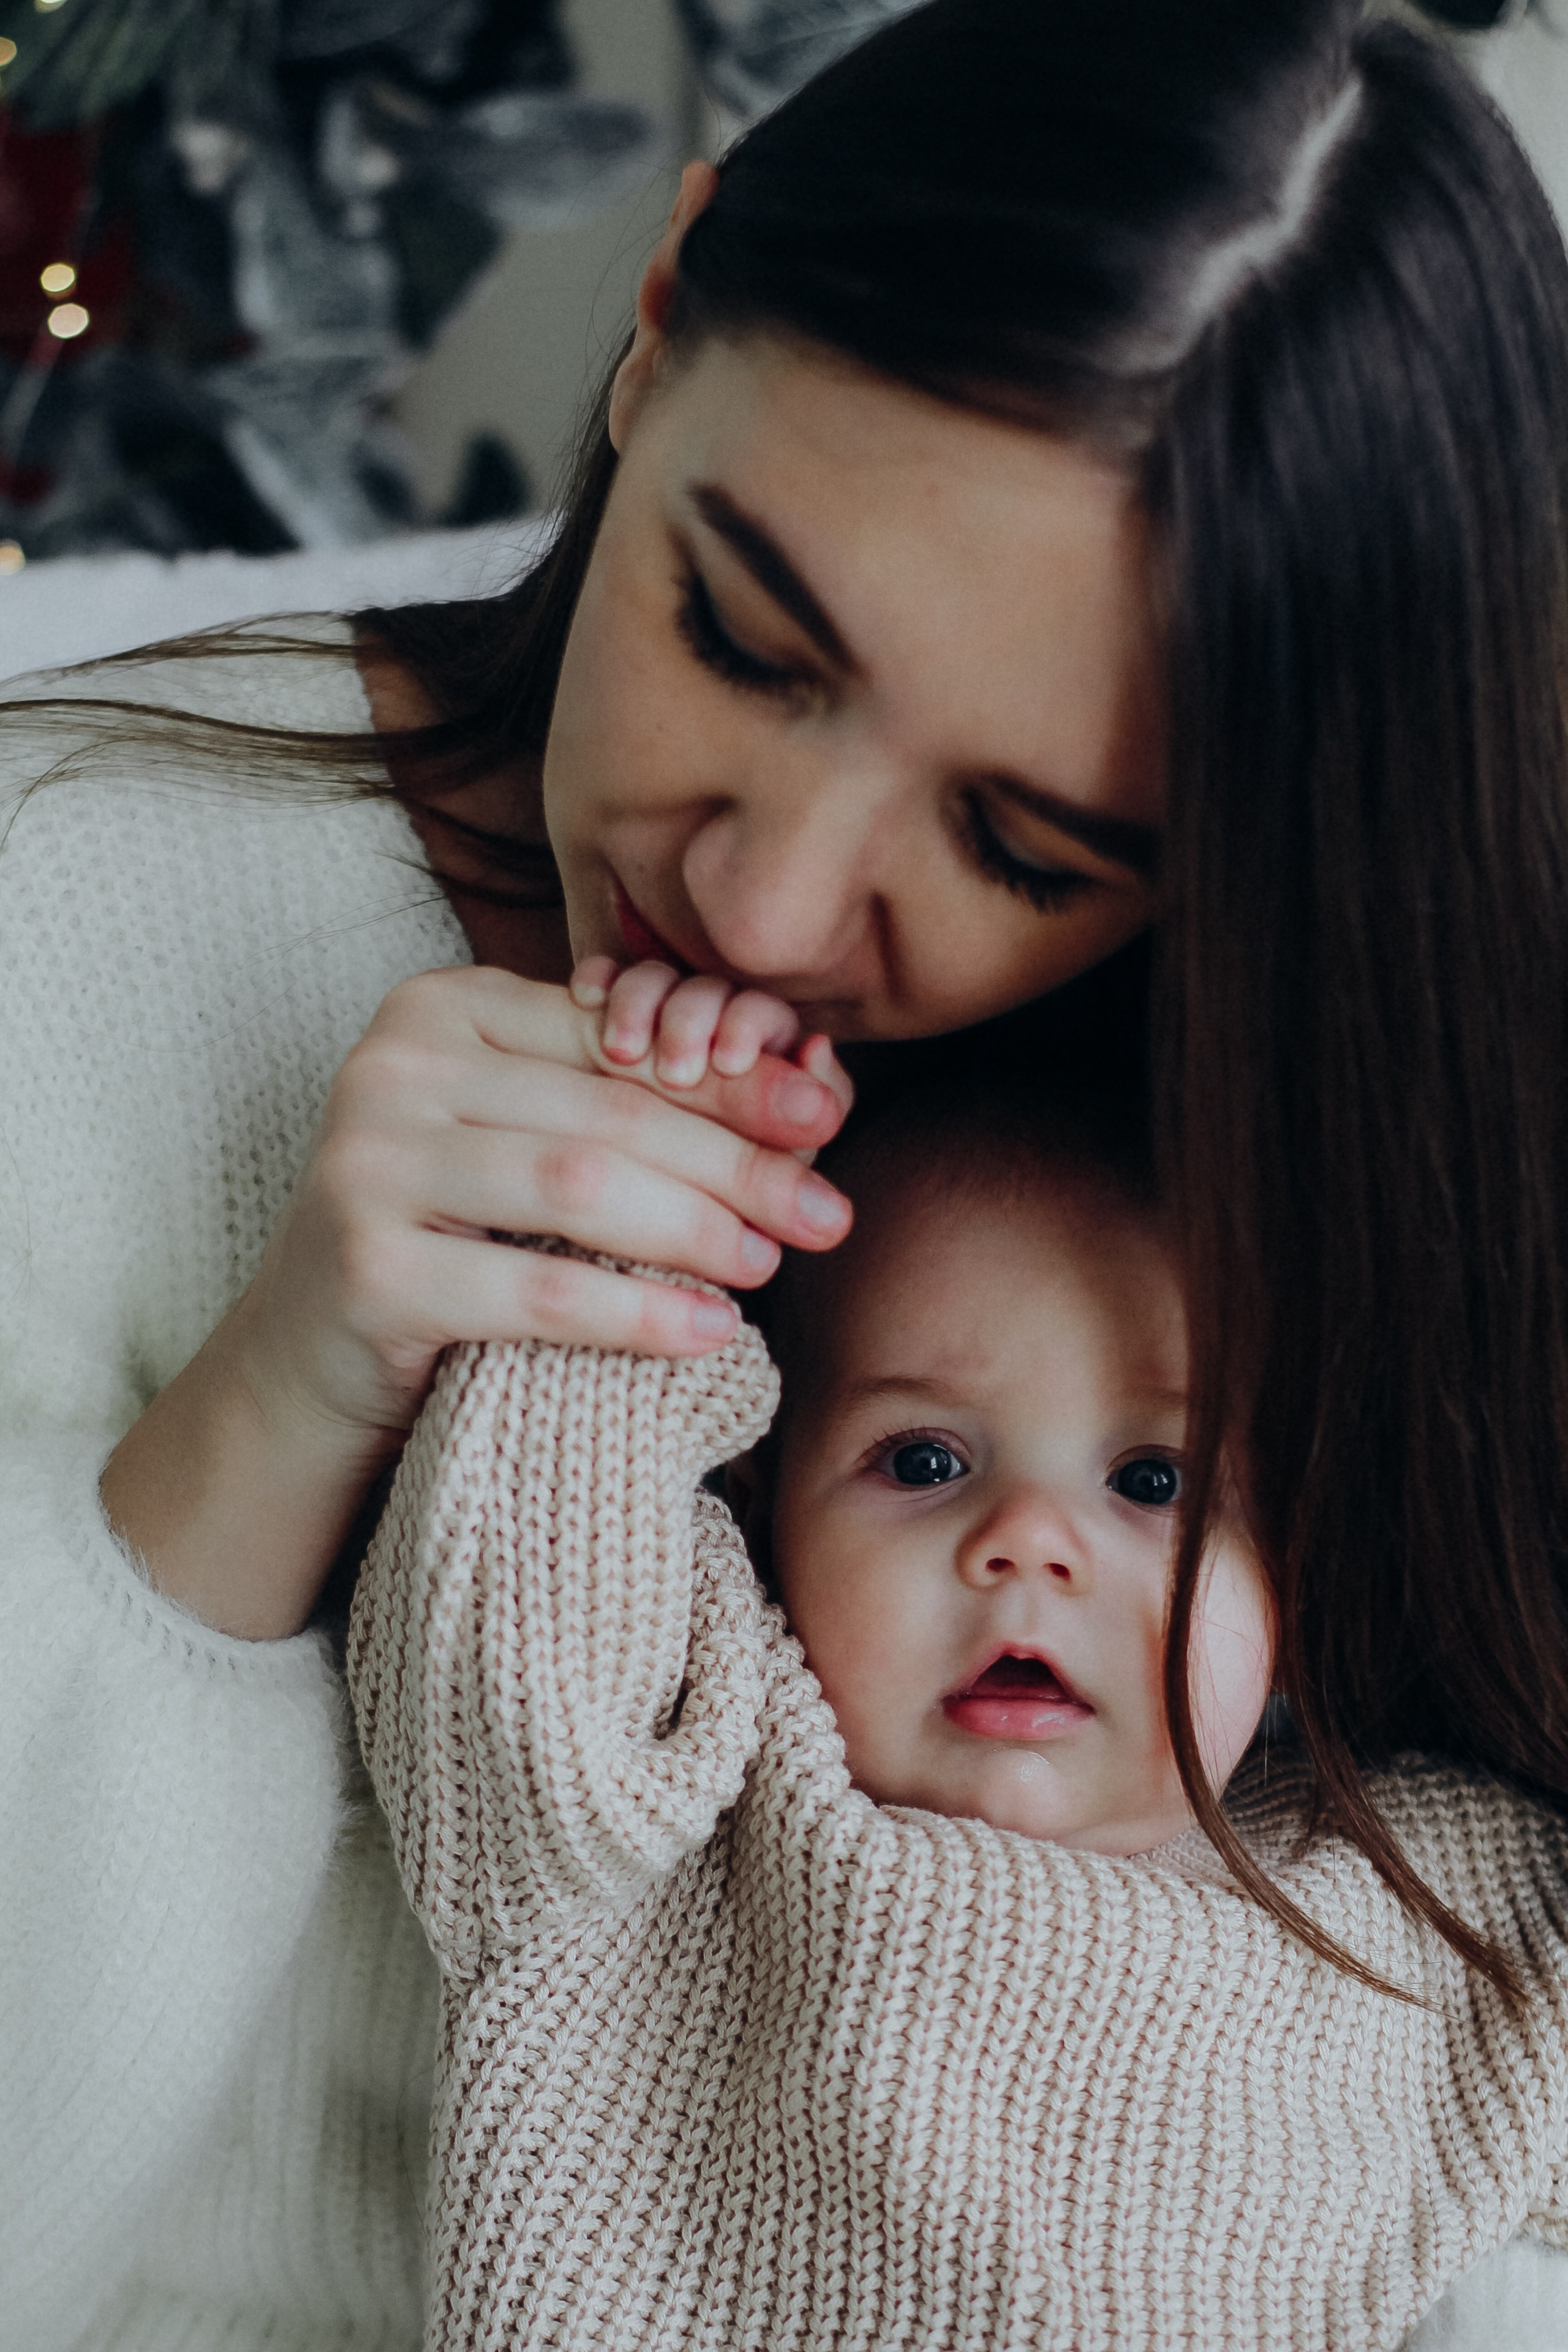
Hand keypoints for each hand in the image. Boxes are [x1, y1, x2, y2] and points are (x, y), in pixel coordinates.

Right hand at [242, 961, 852, 1431]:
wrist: (307, 1360)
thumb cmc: (450, 1238)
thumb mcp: (527, 1146)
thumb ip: (627, 1102)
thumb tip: (809, 1088)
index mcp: (438, 1008)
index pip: (614, 1040)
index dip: (729, 1082)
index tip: (825, 1118)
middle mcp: (391, 1067)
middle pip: (607, 1112)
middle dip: (736, 1162)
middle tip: (828, 1212)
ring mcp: (368, 1164)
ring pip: (579, 1187)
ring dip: (696, 1230)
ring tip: (769, 1263)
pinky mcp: (367, 1270)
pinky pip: (537, 1289)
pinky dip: (637, 1312)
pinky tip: (709, 1331)